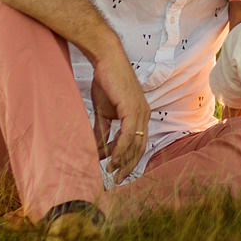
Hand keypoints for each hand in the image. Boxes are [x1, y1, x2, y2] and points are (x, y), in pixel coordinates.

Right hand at [91, 51, 150, 176]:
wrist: (106, 61)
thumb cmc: (106, 83)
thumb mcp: (103, 111)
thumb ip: (102, 130)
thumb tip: (97, 147)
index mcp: (140, 116)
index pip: (138, 143)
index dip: (128, 159)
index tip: (117, 172)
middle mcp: (144, 115)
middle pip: (139, 147)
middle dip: (128, 165)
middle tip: (117, 179)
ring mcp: (140, 112)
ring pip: (134, 143)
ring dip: (122, 160)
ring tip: (111, 171)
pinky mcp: (132, 109)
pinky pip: (128, 134)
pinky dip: (120, 148)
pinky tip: (112, 159)